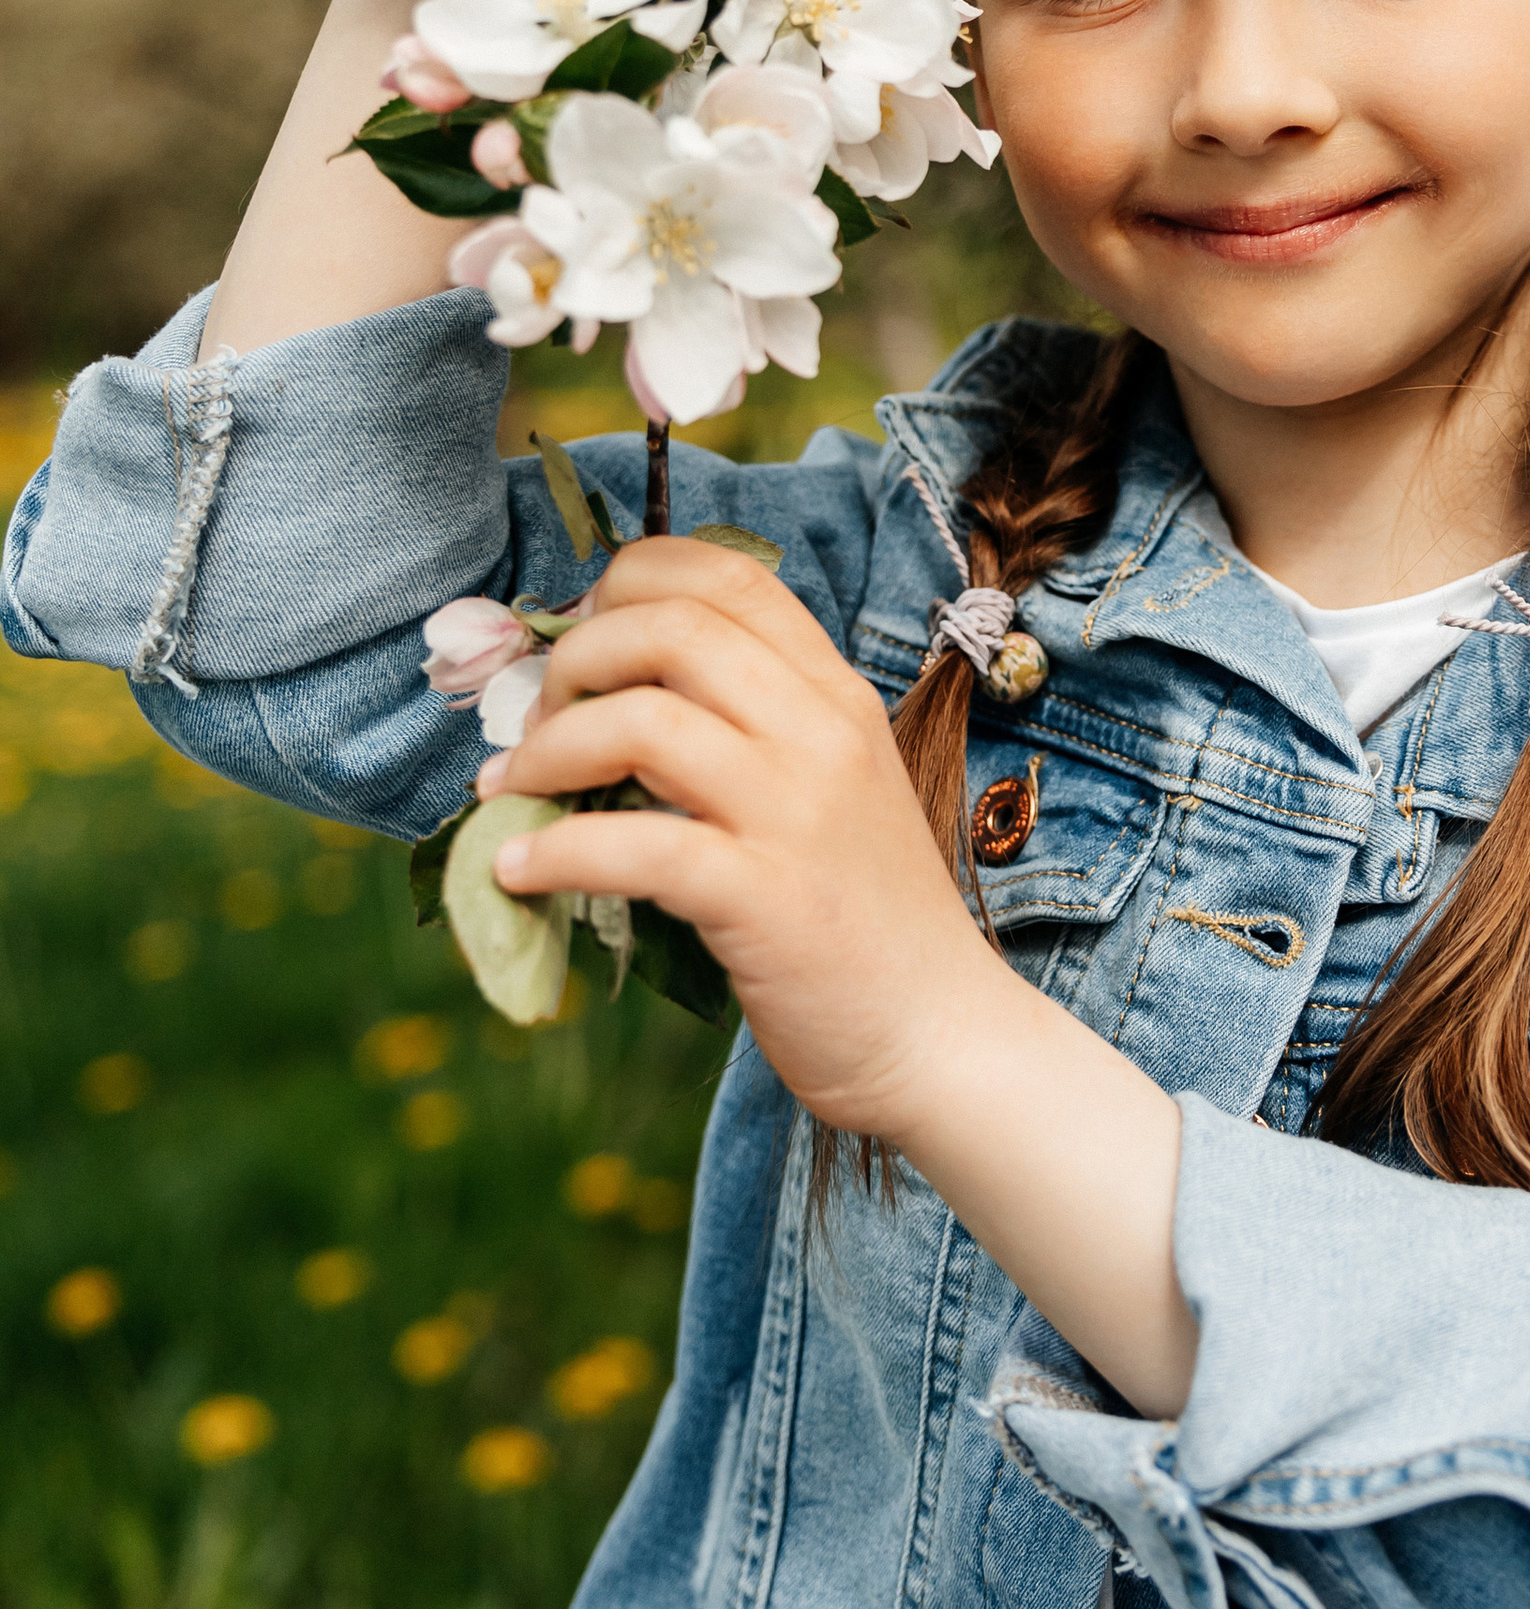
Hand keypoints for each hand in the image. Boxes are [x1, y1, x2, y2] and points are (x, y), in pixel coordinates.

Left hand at [481, 535, 995, 1139]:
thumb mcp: (830, 789)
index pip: (729, 574)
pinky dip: (554, 851)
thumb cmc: (868, 916)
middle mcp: (822, 734)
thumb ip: (753, 731)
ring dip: (546, 748)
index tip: (579, 633)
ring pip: (643, 722)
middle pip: (672, 627)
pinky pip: (634, 846)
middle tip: (536, 719)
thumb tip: (614, 699)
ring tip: (512, 790)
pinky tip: (517, 871)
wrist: (939, 1033)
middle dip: (573, 658)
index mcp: (837, 694)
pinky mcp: (763, 901)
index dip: (630, 581)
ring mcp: (797, 814)